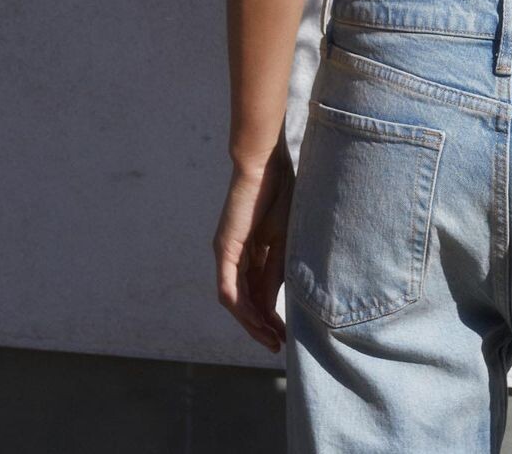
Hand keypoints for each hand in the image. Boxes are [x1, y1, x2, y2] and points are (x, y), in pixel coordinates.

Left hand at [213, 138, 294, 352]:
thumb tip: (272, 308)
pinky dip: (242, 308)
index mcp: (255, 253)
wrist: (266, 166)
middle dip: (261, 326)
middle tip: (278, 344)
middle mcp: (237, 258)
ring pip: (236, 301)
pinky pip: (229, 289)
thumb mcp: (285, 242)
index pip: (260, 293)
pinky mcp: (224, 251)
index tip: (286, 333)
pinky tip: (257, 322)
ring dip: (252, 323)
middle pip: (246, 302)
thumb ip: (276, 273)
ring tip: (270, 339)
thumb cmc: (282, 195)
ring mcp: (228, 255)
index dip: (272, 316)